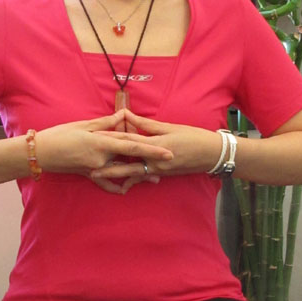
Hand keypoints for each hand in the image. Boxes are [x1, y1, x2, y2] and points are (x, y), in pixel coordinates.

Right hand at [35, 110, 173, 193]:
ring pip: (121, 171)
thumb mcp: (82, 125)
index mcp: (100, 142)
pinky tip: (126, 190)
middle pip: (130, 159)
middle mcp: (100, 158)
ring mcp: (95, 169)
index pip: (131, 145)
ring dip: (138, 175)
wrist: (40, 153)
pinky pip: (105, 183)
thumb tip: (123, 115)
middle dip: (150, 161)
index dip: (151, 148)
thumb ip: (105, 123)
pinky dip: (115, 186)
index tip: (168, 152)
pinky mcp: (88, 175)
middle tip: (170, 163)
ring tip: (155, 178)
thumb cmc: (59, 135)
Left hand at [87, 109, 221, 186]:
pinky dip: (132, 181)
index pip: (129, 141)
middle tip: (89, 170)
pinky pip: (143, 178)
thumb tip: (127, 115)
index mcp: (155, 145)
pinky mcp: (162, 175)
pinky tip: (121, 185)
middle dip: (108, 168)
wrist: (211, 155)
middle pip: (126, 164)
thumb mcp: (170, 128)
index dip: (111, 141)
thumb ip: (147, 125)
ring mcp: (158, 170)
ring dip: (116, 176)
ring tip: (100, 178)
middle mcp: (155, 161)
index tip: (95, 141)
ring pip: (133, 174)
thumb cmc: (193, 137)